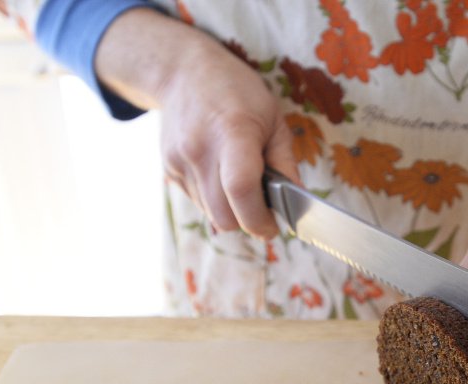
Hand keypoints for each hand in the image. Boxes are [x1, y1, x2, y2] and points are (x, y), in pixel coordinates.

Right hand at [95, 8, 298, 237]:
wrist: (183, 73)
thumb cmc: (238, 92)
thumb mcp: (273, 119)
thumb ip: (286, 163)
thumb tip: (298, 202)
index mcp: (233, 132)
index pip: (241, 190)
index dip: (259, 219)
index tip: (273, 227)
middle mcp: (200, 149)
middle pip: (224, 215)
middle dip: (248, 222)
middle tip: (264, 212)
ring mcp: (179, 161)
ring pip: (210, 214)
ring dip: (231, 212)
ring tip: (243, 185)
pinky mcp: (169, 170)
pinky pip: (197, 202)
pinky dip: (215, 201)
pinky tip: (222, 176)